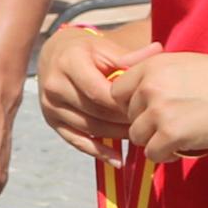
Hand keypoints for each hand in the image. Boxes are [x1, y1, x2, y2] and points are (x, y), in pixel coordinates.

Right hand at [37, 19, 141, 157]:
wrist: (55, 54)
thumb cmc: (85, 50)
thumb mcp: (105, 48)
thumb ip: (129, 56)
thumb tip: (157, 51)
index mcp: (69, 63)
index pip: (99, 91)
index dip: (123, 103)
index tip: (145, 106)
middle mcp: (55, 86)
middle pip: (95, 112)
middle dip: (122, 120)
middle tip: (147, 123)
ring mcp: (50, 106)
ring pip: (89, 128)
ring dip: (115, 135)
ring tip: (138, 135)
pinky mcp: (52, 121)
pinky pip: (76, 141)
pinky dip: (98, 152)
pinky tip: (117, 159)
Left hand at [116, 50, 207, 162]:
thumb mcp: (183, 63)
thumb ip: (155, 73)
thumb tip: (127, 75)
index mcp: (152, 66)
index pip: (118, 91)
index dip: (131, 104)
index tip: (149, 109)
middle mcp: (150, 87)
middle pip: (128, 116)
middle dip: (146, 123)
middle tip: (173, 122)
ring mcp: (159, 112)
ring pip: (137, 137)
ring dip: (155, 140)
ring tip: (179, 135)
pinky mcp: (170, 135)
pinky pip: (152, 154)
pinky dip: (166, 154)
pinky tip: (184, 146)